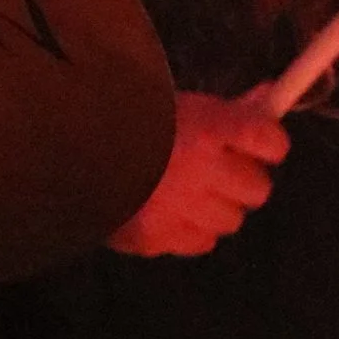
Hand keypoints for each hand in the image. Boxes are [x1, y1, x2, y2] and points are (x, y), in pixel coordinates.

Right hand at [110, 87, 289, 257]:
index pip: (270, 140)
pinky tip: (169, 212)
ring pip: (231, 221)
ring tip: (189, 192)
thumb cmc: (131, 118)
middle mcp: (202, 172)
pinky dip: (191, 229)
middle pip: (259, 189)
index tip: (260, 142)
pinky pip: (200, 242)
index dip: (269, 142)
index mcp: (208, 129)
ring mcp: (182, 211)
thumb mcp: (183, 105)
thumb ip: (227, 109)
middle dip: (243, 180)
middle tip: (221, 169)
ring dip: (217, 207)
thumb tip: (269, 96)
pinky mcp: (160, 239)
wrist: (68, 147)